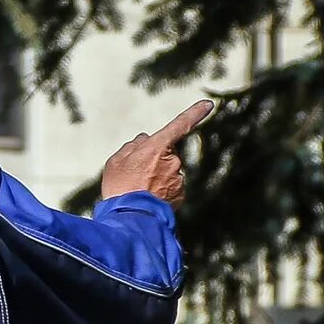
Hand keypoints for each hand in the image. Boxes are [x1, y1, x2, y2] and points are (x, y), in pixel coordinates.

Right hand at [100, 100, 214, 207]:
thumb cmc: (119, 188)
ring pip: (167, 171)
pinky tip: (147, 199)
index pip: (180, 125)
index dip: (194, 113)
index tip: (207, 105)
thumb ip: (132, 147)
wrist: (130, 218)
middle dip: (153, 160)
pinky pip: (170, 187)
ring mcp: (178, 179)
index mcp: (157, 148)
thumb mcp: (115, 162)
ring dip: (155, 177)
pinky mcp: (179, 195)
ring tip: (138, 190)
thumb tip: (144, 140)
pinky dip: (160, 191)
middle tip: (134, 175)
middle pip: (165, 153)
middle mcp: (173, 161)